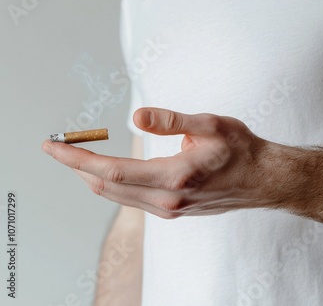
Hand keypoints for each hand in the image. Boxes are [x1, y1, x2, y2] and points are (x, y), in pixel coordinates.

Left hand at [41, 108, 280, 218]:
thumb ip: (172, 121)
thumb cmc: (241, 150)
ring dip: (93, 178)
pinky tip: (109, 175)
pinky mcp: (175, 211)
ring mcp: (171, 210)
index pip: (111, 171)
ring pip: (118, 197)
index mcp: (175, 177)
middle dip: (77, 168)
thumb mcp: (211, 125)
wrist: (263, 179)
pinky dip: (113, 186)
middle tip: (58, 148)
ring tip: (77, 158)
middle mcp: (168, 200)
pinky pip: (133, 200)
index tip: (53, 147)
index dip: (77, 159)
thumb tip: (136, 116)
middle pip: (107, 187)